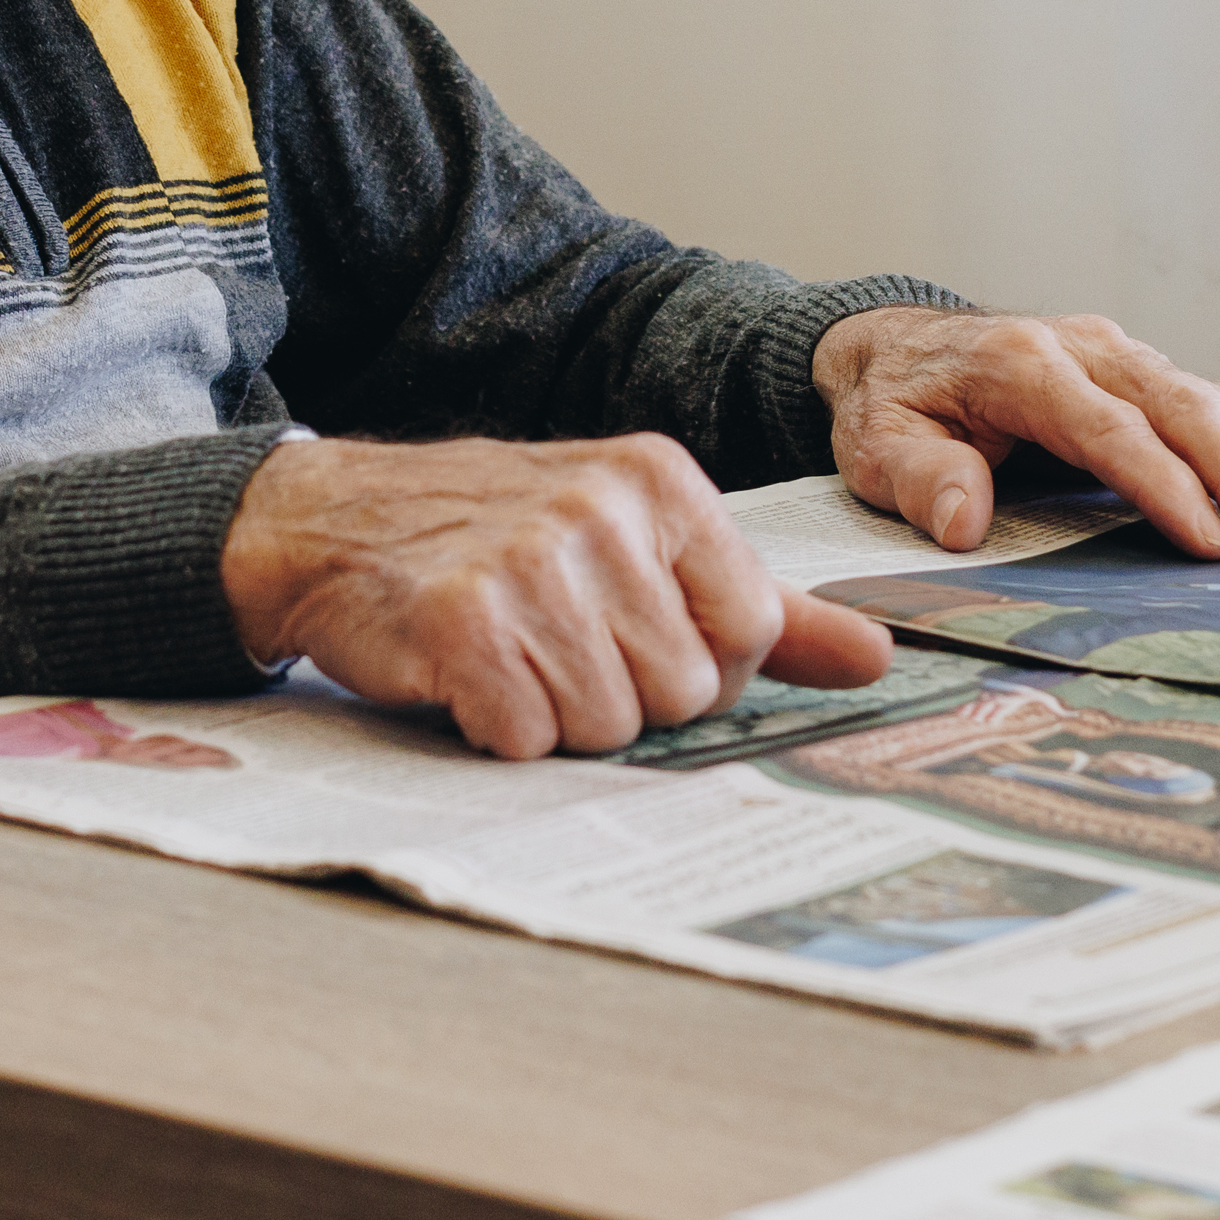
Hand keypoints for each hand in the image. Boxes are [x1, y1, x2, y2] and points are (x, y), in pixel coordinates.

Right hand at [219, 432, 895, 759]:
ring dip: (556, 717)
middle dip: (621, 697)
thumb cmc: (500, 536)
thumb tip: (880, 659)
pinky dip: (497, 730)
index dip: (697, 667)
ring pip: (608, 725)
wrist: (339, 524)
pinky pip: (528, 737)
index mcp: (662, 481)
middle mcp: (601, 509)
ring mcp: (530, 561)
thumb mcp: (640, 543)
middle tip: (558, 647)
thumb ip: (766, 605)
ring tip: (514, 657)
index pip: (749, 635)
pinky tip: (468, 677)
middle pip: (682, 692)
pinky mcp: (463, 622)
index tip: (632, 636)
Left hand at [815, 307, 1219, 562]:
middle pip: (1185, 407)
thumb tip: (964, 520)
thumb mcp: (880, 445)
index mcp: (1022, 364)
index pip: (1109, 428)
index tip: (1209, 542)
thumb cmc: (896, 403)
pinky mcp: (1143, 374)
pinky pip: (1216, 410)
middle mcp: (1085, 349)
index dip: (1165, 484)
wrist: (896, 347)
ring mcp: (1121, 356)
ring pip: (1216, 404)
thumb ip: (923, 478)